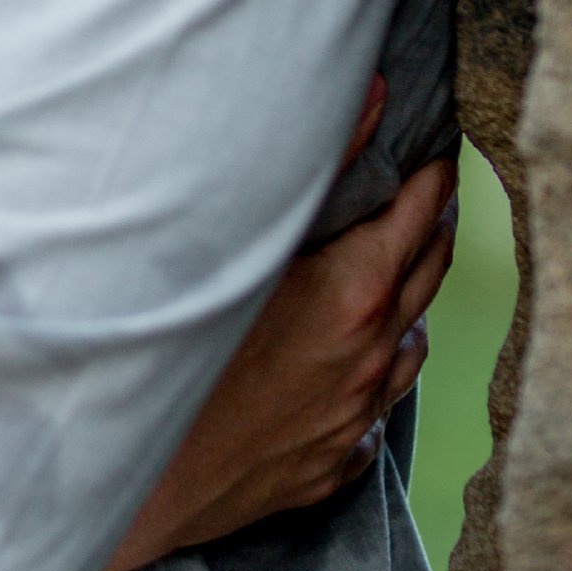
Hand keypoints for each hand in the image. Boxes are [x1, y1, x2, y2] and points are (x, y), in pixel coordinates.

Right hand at [106, 93, 457, 570]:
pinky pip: (371, 415)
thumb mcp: (241, 241)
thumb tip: (373, 95)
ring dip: (406, 307)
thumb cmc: (173, 349)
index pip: (418, 215)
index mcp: (354, 295)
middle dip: (429, 227)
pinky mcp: (327, 464)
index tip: (433, 152)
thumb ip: (320, 164)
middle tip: (426, 194)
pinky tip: (352, 369)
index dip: (430, 176)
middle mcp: (367, 356)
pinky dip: (371, 378)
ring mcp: (351, 417)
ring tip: (395, 278)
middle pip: (425, 276)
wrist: (137, 475)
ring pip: (406, 350)